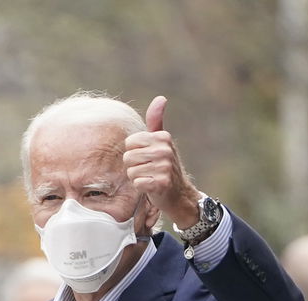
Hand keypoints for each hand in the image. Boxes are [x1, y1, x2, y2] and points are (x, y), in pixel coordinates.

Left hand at [122, 96, 201, 231]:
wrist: (179, 194)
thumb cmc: (164, 167)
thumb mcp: (161, 142)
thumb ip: (156, 121)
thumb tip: (161, 98)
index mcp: (162, 137)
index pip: (129, 143)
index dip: (134, 153)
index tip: (148, 159)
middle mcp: (165, 150)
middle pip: (128, 157)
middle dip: (134, 167)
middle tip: (149, 171)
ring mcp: (164, 167)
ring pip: (131, 172)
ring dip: (138, 178)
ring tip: (151, 178)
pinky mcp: (161, 183)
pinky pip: (137, 183)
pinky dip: (142, 188)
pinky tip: (152, 188)